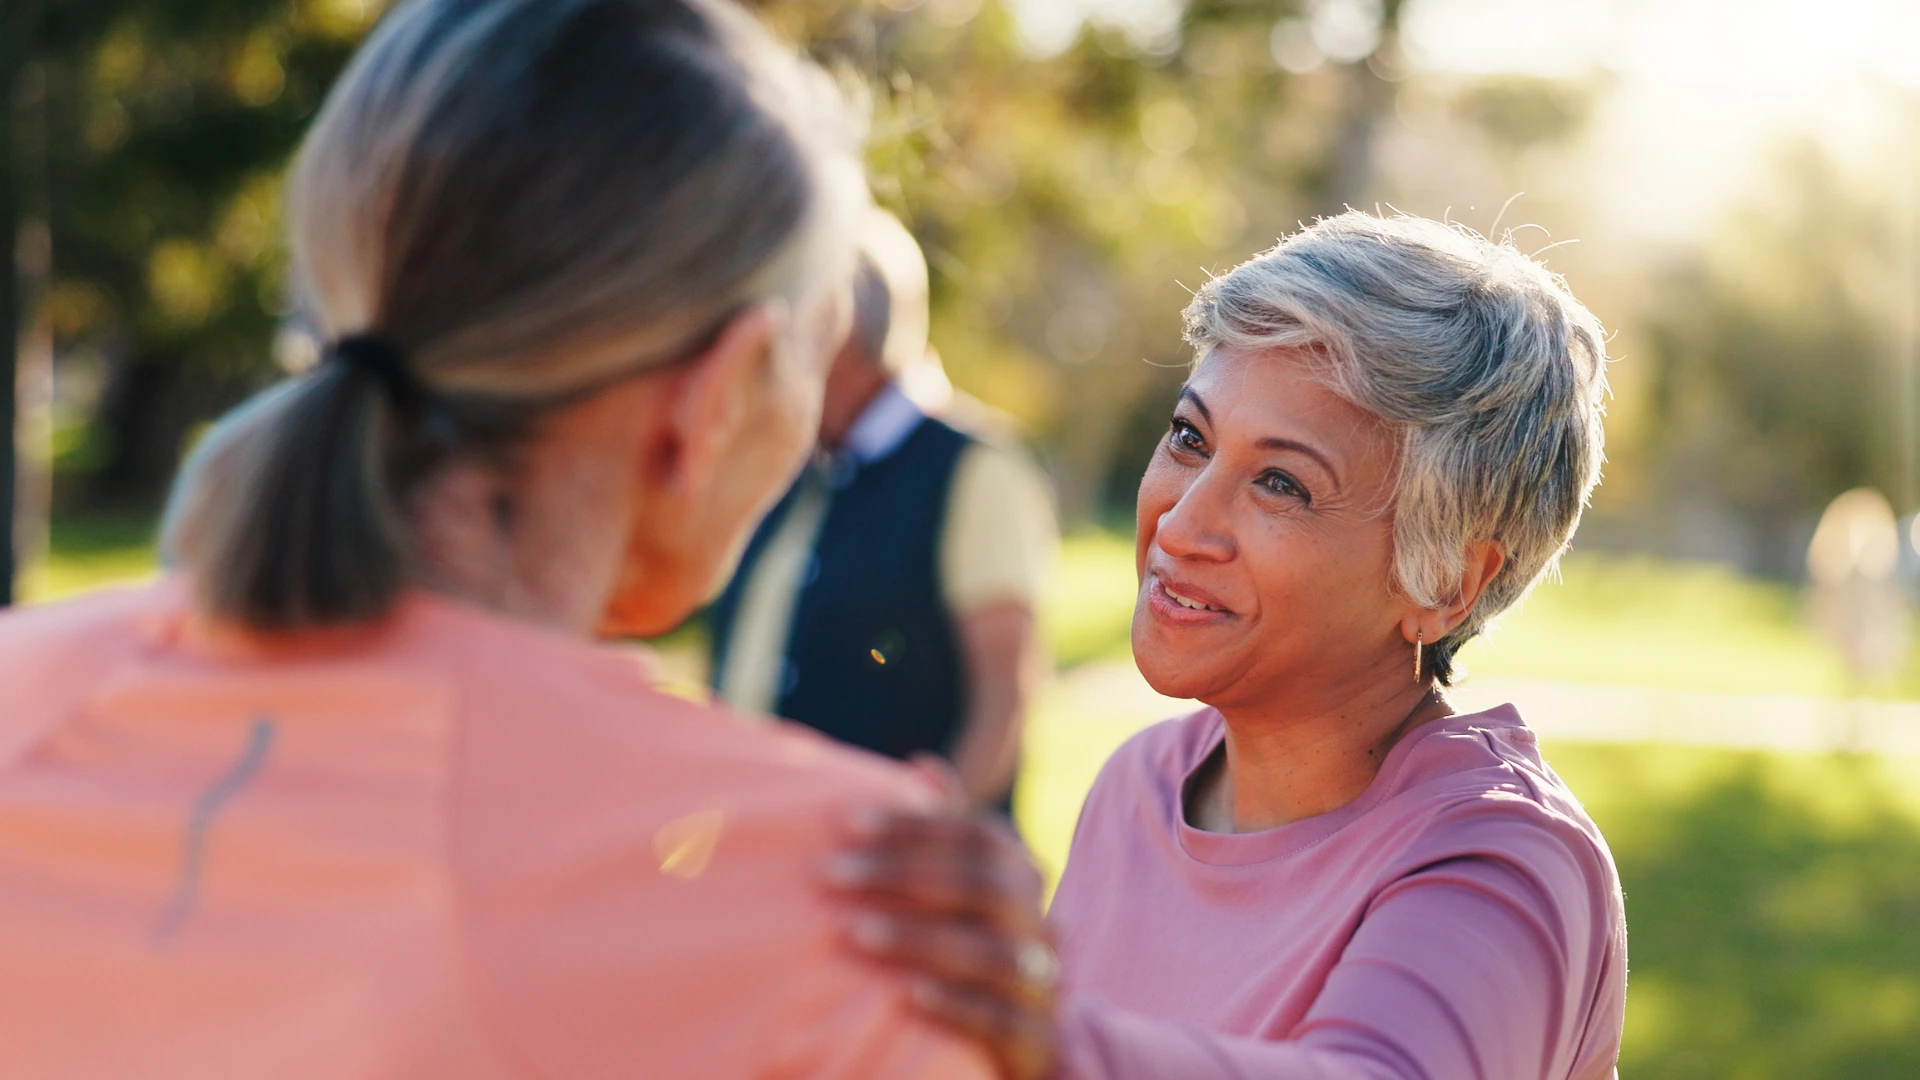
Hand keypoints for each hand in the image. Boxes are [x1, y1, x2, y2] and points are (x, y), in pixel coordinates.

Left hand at [825, 758, 1058, 1079]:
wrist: (1026, 1037)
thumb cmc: (976, 945)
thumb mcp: (965, 888)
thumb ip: (946, 832)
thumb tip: (924, 764)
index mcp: (1022, 875)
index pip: (977, 835)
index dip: (913, 825)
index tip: (845, 822)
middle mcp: (1041, 920)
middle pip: (984, 885)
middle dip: (905, 874)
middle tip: (833, 873)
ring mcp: (1044, 980)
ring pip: (992, 952)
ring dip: (919, 938)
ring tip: (855, 932)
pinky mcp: (1037, 1037)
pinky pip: (1001, 1019)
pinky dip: (955, 1004)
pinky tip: (905, 996)